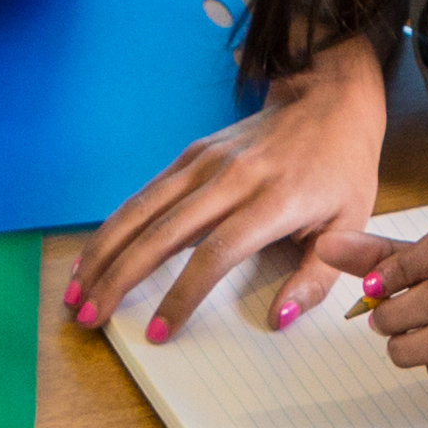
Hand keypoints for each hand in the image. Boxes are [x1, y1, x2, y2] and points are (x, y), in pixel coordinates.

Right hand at [71, 38, 385, 342]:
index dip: (182, 295)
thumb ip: (316, 277)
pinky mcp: (192, 155)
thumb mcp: (351, 222)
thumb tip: (279, 319)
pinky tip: (94, 254)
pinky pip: (145, 195)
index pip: (215, 254)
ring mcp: (205, 163)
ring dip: (103, 252)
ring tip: (76, 291)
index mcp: (273, 201)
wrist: (327, 96)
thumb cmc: (340, 165)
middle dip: (119, 278)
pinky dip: (114, 226)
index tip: (159, 331)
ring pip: (141, 211)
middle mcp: (231, 179)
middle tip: (89, 316)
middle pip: (162, 234)